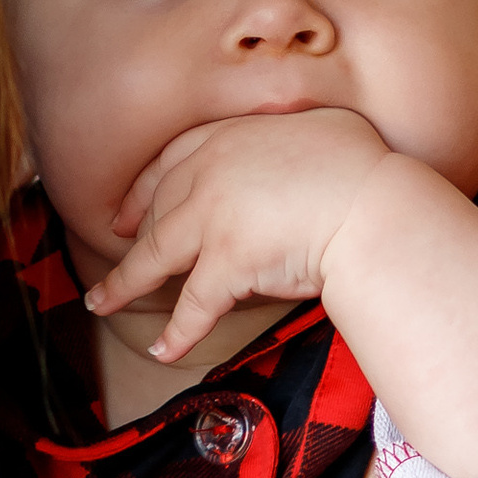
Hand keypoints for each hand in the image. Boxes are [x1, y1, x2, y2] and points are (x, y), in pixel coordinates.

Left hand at [90, 109, 389, 362]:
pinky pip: (192, 305)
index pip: (172, 161)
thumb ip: (290, 138)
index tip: (129, 208)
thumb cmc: (364, 167)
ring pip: (155, 257)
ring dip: (123, 285)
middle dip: (130, 235)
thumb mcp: (321, 126)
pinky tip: (162, 350)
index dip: (144, 189)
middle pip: (157, 210)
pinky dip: (175, 332)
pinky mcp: (226, 262)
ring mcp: (213, 218)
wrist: (375, 206)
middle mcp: (211, 172)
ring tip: (102, 304)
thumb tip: (301, 145)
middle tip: (114, 250)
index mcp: (231, 136)